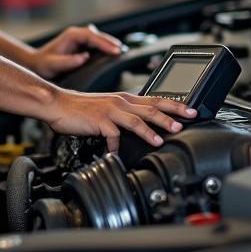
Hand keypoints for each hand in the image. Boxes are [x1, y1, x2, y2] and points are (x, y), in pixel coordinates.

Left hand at [28, 23, 125, 78]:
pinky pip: (97, 43)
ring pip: (99, 38)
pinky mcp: (82, 44)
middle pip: (98, 35)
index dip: (104, 42)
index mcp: (71, 35)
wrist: (36, 64)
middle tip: (121, 51)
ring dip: (109, 44)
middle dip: (110, 42)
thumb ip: (68, 62)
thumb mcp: (53, 65)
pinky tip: (112, 53)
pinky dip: (105, 47)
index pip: (92, 36)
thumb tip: (84, 57)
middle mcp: (77, 34)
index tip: (114, 50)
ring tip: (120, 52)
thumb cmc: (43, 64)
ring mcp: (80, 38)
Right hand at [45, 90, 196, 150]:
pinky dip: (117, 145)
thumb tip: (145, 123)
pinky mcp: (99, 121)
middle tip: (185, 122)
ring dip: (151, 129)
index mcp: (126, 99)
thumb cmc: (83, 108)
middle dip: (170, 115)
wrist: (59, 105)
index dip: (175, 104)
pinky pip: (112, 134)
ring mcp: (110, 110)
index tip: (191, 110)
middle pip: (151, 107)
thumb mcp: (110, 107)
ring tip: (162, 138)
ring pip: (136, 118)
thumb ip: (127, 113)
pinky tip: (120, 153)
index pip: (156, 99)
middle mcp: (121, 102)